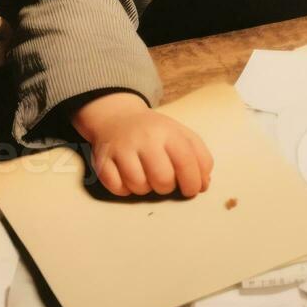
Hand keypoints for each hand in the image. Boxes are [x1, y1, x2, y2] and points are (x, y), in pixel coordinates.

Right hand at [71, 91, 212, 197]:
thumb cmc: (155, 131)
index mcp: (168, 132)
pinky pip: (117, 188)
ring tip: (146, 177)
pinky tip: (128, 178)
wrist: (117, 116)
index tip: (192, 189)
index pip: (186, 162)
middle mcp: (144, 138)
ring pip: (139, 186)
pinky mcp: (102, 160)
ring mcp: (121, 149)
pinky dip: (125, 189)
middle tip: (165, 181)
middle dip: (168, 187)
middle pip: (163, 180)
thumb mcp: (181, 135)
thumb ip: (199, 157)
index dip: (193, 182)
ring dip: (146, 188)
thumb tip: (204, 184)